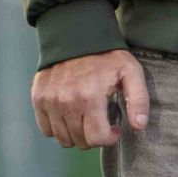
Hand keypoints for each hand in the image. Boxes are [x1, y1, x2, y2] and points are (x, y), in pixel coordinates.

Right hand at [31, 50, 147, 149]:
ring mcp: (49, 101)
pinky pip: (46, 129)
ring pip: (62, 138)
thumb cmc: (107, 56)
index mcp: (90, 97)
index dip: (109, 138)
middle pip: (80, 141)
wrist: (76, 35)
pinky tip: (71, 117)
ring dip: (77, 135)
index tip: (115, 128)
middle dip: (95, 137)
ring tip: (87, 120)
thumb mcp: (131, 72)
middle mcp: (66, 102)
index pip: (96, 138)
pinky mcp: (38, 98)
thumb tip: (139, 126)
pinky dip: (59, 128)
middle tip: (102, 124)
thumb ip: (138, 99)